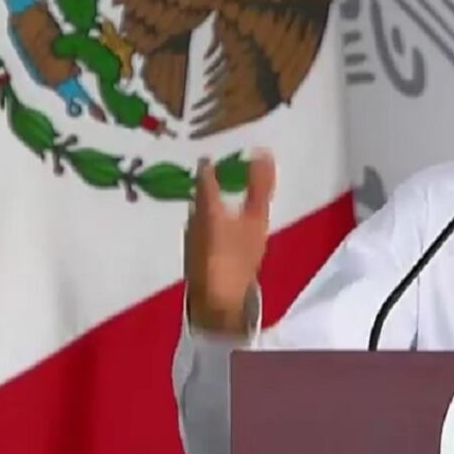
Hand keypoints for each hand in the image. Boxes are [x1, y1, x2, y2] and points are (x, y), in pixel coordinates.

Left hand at [184, 149, 276, 336]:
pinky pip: (201, 233)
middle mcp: (193, 221)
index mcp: (206, 207)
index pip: (204, 179)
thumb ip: (260, 186)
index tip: (210, 156)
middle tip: (220, 178)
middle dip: (209, 188)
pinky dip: (210, 226)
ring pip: (199, 217)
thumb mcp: (256, 219)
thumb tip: (262, 151)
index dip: (208, 167)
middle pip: (199, 198)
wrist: (219, 302)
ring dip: (209, 208)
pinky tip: (221, 234)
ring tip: (223, 203)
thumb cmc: (238, 256)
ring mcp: (191, 242)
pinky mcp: (194, 259)